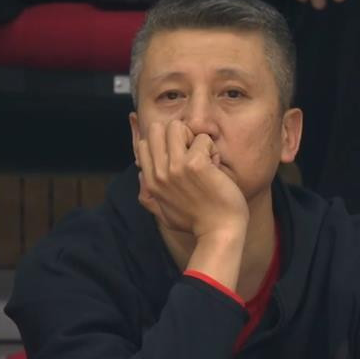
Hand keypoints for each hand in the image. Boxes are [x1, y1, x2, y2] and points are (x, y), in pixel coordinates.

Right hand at [136, 120, 248, 240]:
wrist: (219, 232)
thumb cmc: (196, 223)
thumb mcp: (163, 214)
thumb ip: (148, 196)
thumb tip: (140, 175)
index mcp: (151, 182)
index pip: (144, 144)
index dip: (163, 144)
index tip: (179, 159)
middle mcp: (159, 172)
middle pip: (156, 129)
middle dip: (176, 135)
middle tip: (191, 153)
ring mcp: (176, 167)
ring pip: (177, 126)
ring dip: (194, 139)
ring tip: (204, 158)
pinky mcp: (195, 164)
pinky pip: (202, 138)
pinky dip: (212, 150)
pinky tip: (216, 167)